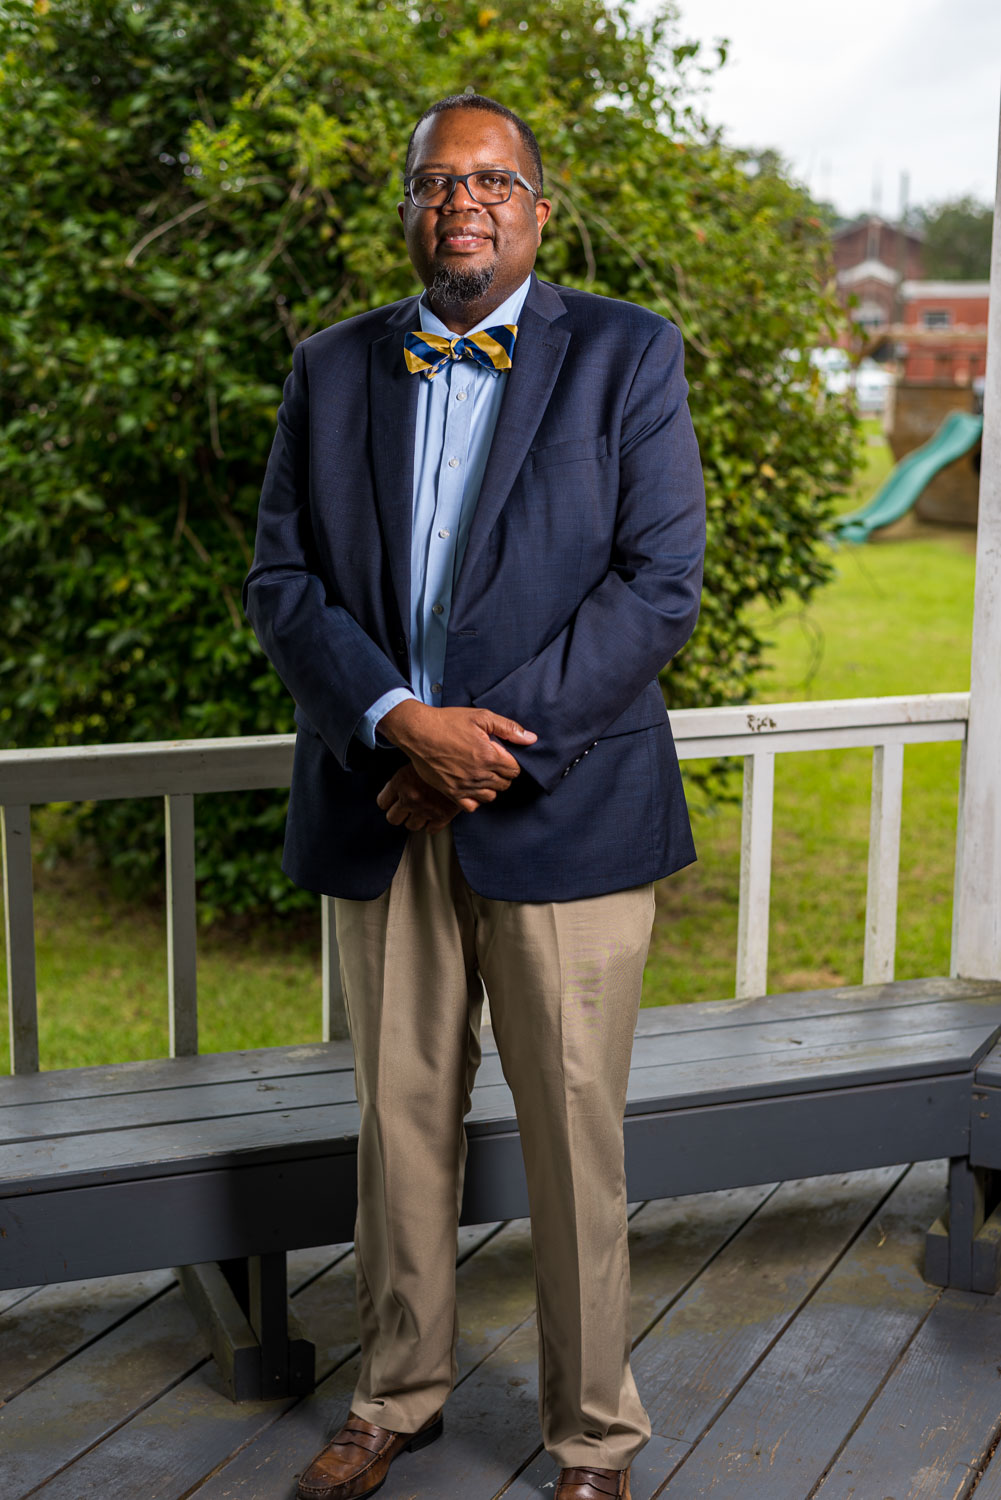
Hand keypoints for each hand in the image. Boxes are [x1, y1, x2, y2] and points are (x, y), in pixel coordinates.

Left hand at [376, 764, 459, 832]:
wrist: (468, 762)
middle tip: (407, 807)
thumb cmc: (442, 756)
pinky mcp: (442, 816)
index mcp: (401, 781)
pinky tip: (436, 814)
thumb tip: (397, 784)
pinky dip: (433, 824)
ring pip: (411, 826)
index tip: (394, 799)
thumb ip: (405, 775)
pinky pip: (430, 830)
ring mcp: (426, 809)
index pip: (382, 802)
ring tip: (423, 809)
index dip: (389, 801)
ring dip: (416, 819)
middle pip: (393, 818)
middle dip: (399, 813)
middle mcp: (410, 797)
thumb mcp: (417, 759)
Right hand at [378, 701, 537, 812]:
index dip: (512, 762)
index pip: (515, 770)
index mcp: (489, 755)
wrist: (417, 732)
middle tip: (492, 762)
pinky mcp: (451, 793)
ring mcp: (465, 786)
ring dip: (491, 786)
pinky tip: (471, 786)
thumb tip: (531, 739)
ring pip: (491, 796)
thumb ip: (508, 728)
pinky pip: (472, 806)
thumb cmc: (447, 722)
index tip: (503, 755)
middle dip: (503, 773)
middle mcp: (479, 774)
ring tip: (482, 773)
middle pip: (505, 784)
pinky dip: (475, 799)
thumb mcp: (480, 717)